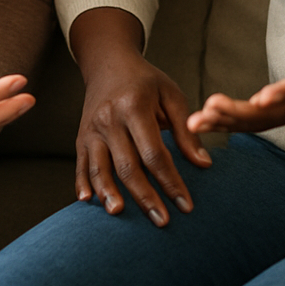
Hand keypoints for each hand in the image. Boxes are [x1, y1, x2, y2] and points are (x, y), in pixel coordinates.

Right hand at [70, 7, 210, 227]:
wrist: (109, 64)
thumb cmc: (146, 81)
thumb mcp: (171, 95)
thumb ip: (185, 130)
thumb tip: (204, 164)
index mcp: (134, 107)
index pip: (154, 153)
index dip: (171, 181)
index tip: (186, 205)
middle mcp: (110, 119)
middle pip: (127, 165)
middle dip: (145, 196)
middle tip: (162, 221)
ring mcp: (92, 128)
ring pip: (99, 166)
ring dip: (109, 192)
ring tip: (120, 214)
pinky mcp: (81, 136)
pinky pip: (80, 163)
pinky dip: (82, 182)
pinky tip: (87, 201)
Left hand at [188, 6, 284, 156]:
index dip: (284, 95)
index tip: (260, 101)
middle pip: (276, 112)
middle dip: (242, 114)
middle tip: (209, 110)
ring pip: (263, 121)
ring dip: (229, 123)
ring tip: (196, 124)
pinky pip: (258, 118)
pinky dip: (231, 121)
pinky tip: (204, 122)